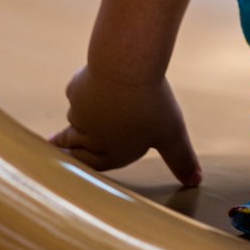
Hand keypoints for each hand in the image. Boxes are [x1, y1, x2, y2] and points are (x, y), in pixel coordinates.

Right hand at [49, 66, 201, 186]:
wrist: (125, 68)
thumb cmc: (151, 104)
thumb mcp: (172, 135)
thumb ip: (180, 159)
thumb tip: (195, 181)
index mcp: (113, 151)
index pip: (94, 164)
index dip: (84, 164)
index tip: (69, 165)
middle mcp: (91, 136)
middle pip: (75, 144)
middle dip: (67, 146)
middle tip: (53, 146)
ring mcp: (80, 112)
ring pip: (76, 118)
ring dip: (75, 119)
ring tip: (75, 116)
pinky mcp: (76, 89)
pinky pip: (78, 91)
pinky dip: (83, 89)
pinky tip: (90, 83)